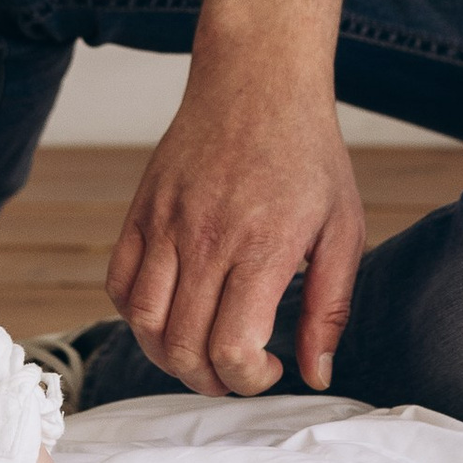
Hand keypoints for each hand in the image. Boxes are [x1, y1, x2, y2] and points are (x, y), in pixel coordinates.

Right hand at [105, 53, 364, 398]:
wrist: (258, 81)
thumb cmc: (307, 154)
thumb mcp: (343, 231)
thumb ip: (329, 308)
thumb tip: (317, 374)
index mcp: (262, 249)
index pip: (231, 349)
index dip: (247, 381)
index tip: (268, 369)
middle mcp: (206, 240)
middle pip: (181, 347)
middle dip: (209, 380)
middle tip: (234, 372)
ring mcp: (165, 224)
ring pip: (143, 323)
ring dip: (167, 357)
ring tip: (198, 354)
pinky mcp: (140, 211)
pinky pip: (119, 284)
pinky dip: (136, 315)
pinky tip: (169, 313)